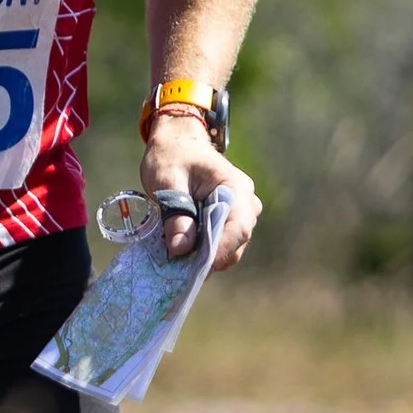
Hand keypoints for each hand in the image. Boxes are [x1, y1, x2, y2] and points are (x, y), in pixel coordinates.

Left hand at [139, 115, 259, 269]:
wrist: (176, 144)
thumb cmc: (172, 157)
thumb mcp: (167, 182)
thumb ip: (175, 214)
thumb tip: (180, 249)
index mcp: (235, 187)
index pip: (238, 227)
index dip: (221, 251)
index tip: (198, 268)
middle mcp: (245, 202)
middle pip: (236, 241)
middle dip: (210, 258)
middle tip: (179, 269)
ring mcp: (240, 212)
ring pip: (230, 246)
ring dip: (206, 256)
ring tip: (177, 260)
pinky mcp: (229, 221)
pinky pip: (222, 242)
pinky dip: (204, 251)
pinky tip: (182, 251)